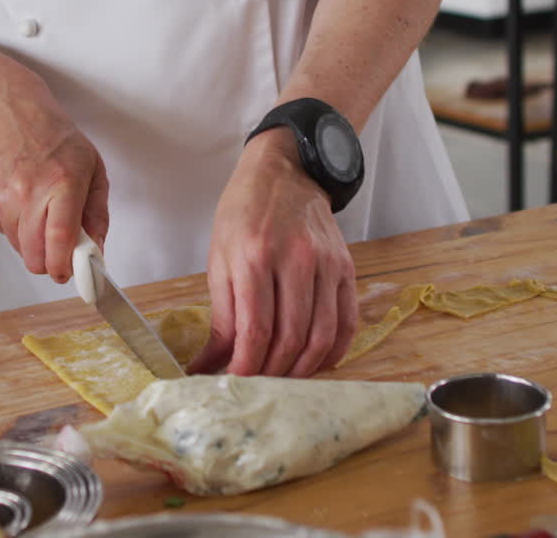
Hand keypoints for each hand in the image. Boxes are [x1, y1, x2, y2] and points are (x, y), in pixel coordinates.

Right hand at [0, 74, 108, 283]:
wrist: (7, 111)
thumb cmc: (54, 137)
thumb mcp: (92, 167)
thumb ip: (97, 213)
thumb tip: (97, 250)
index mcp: (62, 183)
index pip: (59, 239)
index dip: (65, 267)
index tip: (72, 275)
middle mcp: (29, 193)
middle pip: (36, 256)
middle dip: (51, 263)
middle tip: (62, 251)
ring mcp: (3, 199)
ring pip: (20, 250)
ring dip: (34, 244)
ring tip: (42, 212)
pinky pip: (5, 235)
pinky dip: (17, 229)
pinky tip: (23, 202)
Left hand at [188, 128, 357, 376]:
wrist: (286, 172)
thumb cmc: (244, 213)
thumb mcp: (219, 258)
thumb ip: (221, 316)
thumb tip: (209, 364)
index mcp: (255, 256)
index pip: (256, 328)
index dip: (247, 365)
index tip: (235, 382)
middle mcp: (295, 260)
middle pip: (291, 337)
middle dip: (272, 371)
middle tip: (257, 385)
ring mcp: (326, 264)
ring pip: (321, 335)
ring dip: (302, 368)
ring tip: (283, 378)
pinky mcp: (346, 268)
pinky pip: (346, 321)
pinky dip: (334, 351)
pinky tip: (316, 362)